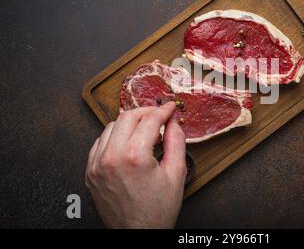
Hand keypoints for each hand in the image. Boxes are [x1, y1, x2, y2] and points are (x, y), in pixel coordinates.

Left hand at [85, 102, 185, 227]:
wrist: (137, 233)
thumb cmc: (157, 210)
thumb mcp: (176, 174)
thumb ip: (176, 142)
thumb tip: (173, 122)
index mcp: (134, 157)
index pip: (149, 120)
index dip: (163, 110)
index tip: (169, 108)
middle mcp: (111, 157)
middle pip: (127, 117)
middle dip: (146, 112)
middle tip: (159, 116)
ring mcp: (97, 165)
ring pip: (110, 127)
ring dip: (129, 123)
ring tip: (144, 130)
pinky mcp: (90, 172)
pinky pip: (100, 143)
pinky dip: (114, 137)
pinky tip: (127, 142)